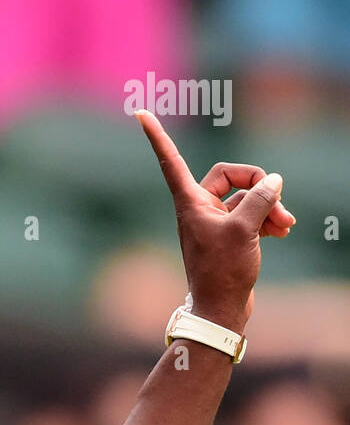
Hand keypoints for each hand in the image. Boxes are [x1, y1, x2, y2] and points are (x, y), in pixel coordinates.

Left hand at [136, 109, 294, 329]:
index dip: (157, 137)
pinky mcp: (229, 235)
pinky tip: (282, 230)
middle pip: (232, 177)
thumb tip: (273, 180)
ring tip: (286, 224)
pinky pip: (250, 214)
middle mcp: (199, 209)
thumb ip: (261, 198)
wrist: (222, 310)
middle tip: (280, 206)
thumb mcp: (246, 229)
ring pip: (247, 199)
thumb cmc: (224, 272)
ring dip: (269, 206)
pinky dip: (266, 218)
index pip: (171, 160)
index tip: (139, 114)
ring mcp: (214, 222)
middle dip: (260, 187)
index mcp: (190, 203)